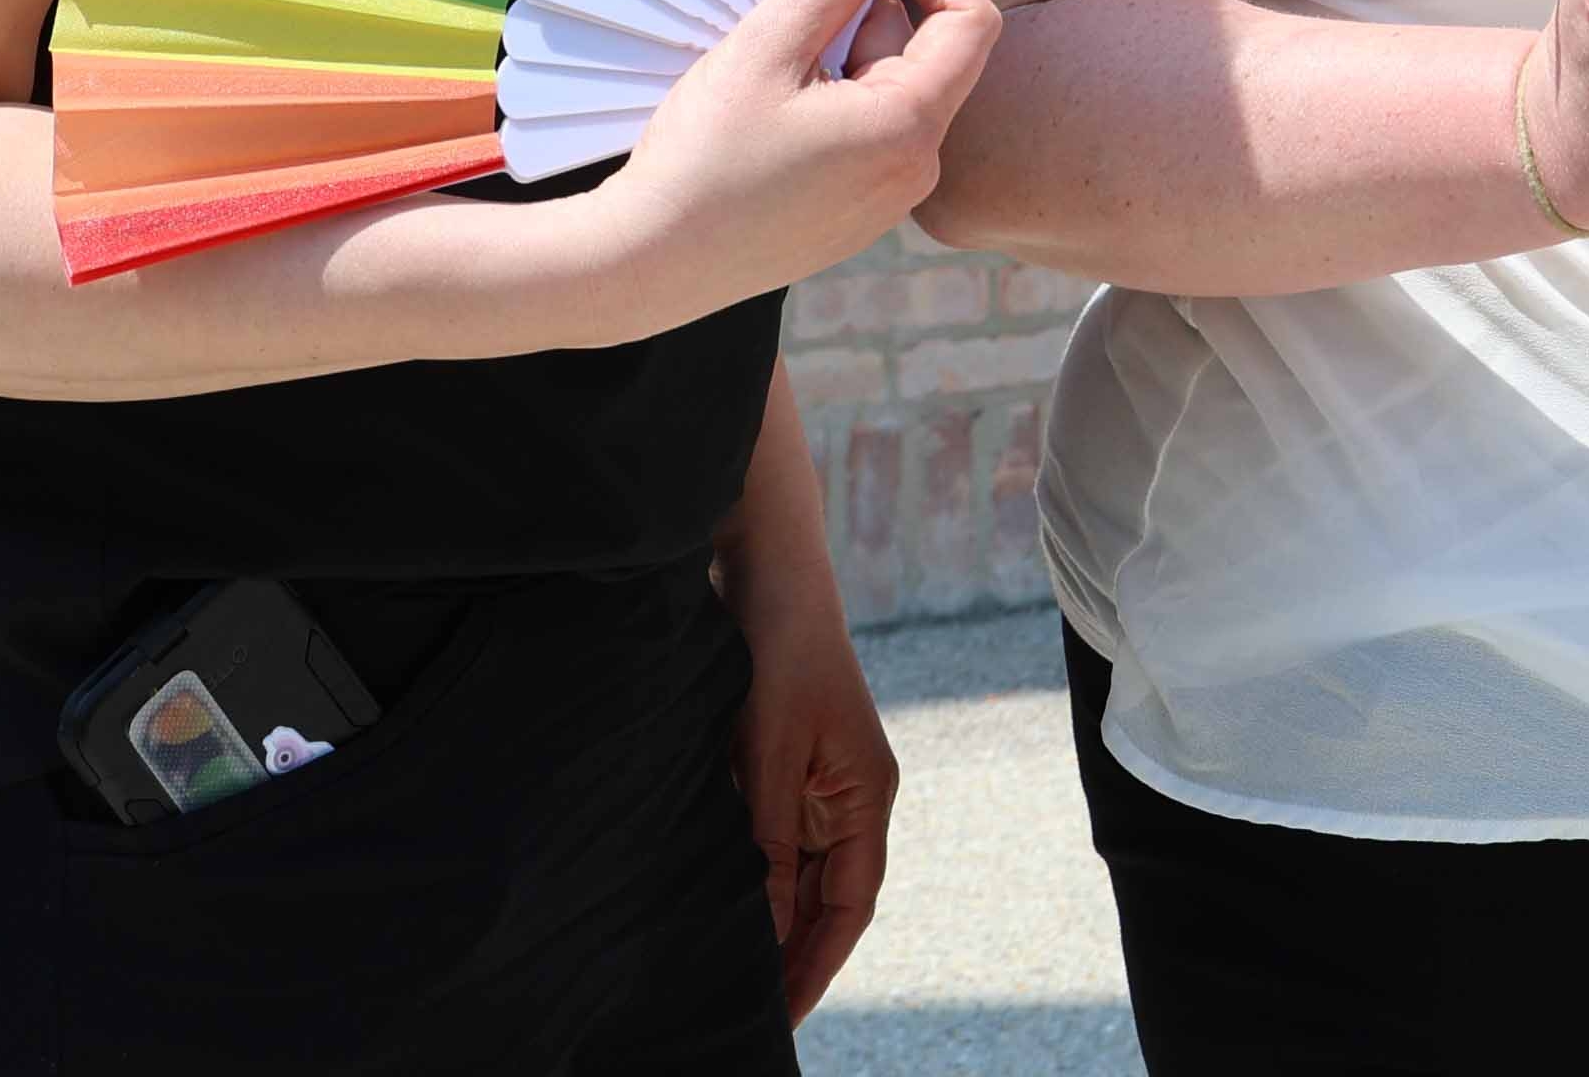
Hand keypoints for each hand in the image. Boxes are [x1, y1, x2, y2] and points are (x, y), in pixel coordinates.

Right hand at [612, 0, 1003, 319]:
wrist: (645, 267)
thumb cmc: (701, 161)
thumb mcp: (768, 47)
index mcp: (909, 128)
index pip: (972, 21)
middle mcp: (914, 171)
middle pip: (932, 56)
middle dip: (875, 13)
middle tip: (799, 7)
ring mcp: (885, 202)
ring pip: (894, 93)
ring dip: (847, 57)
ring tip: (772, 67)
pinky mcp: (853, 217)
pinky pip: (869, 135)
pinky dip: (834, 101)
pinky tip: (769, 111)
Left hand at [723, 560, 898, 1020]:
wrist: (767, 569)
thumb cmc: (779, 653)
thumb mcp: (769, 755)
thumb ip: (771, 845)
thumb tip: (769, 931)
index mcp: (867, 796)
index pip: (850, 904)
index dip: (818, 965)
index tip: (782, 1018)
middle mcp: (851, 797)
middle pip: (829, 898)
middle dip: (796, 958)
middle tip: (751, 1014)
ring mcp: (820, 782)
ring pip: (801, 874)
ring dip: (774, 922)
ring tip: (732, 977)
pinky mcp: (785, 765)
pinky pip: (776, 842)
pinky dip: (756, 880)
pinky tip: (721, 906)